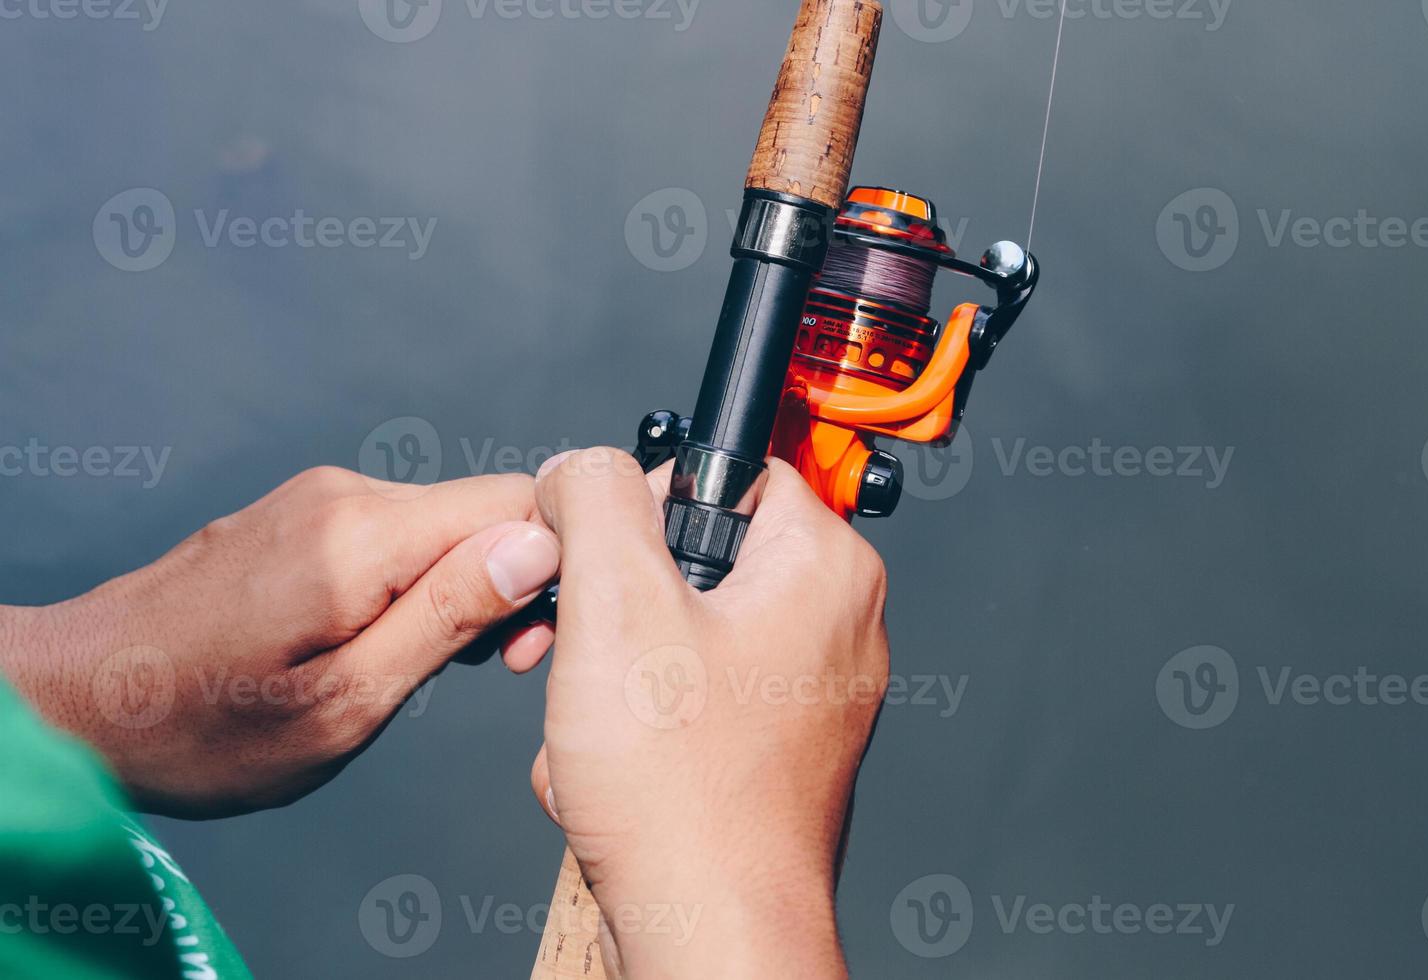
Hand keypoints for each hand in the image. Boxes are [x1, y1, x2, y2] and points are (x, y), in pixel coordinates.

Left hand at [1, 466, 560, 818]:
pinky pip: (397, 532)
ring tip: (422, 666)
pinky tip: (383, 641)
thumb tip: (539, 545)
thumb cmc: (200, 725)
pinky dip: (416, 583)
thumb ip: (448, 615)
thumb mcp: (345, 702)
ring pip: (443, 525)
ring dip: (460, 590)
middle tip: (490, 670)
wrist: (76, 699)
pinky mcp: (303, 513)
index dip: (555, 563)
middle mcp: (345, 493)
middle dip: (508, 585)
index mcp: (362, 535)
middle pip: (484, 511)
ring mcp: (319, 497)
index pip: (519, 498)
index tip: (533, 641)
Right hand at [528, 448, 889, 979]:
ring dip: (613, 676)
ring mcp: (810, 691)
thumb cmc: (687, 795)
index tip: (605, 553)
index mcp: (825, 567)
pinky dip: (638, 727)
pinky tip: (619, 769)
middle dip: (614, 609)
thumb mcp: (616, 603)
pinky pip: (689, 699)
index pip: (727, 471)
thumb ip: (596, 499)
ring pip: (678, 635)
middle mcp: (835, 623)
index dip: (644, 504)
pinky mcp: (775, 745)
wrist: (710, 929)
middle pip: (694, 558)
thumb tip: (583, 466)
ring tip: (601, 728)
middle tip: (587, 652)